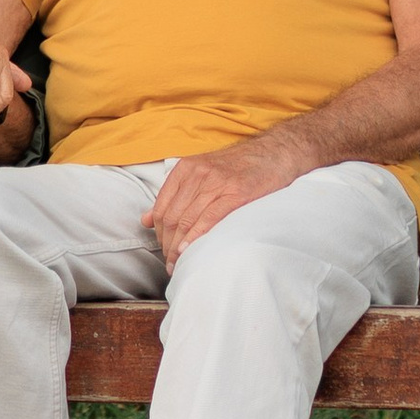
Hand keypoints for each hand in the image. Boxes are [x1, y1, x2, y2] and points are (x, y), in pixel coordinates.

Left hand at [143, 129, 308, 265]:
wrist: (274, 154)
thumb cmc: (238, 168)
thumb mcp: (201, 173)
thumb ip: (173, 195)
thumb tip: (145, 220)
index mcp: (185, 169)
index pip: (161, 207)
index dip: (158, 234)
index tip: (163, 250)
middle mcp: (197, 174)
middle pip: (171, 217)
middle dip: (167, 245)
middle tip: (170, 263)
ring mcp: (216, 182)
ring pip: (186, 220)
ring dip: (179, 247)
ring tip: (179, 264)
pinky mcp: (236, 193)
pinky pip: (209, 218)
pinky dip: (196, 237)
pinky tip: (191, 250)